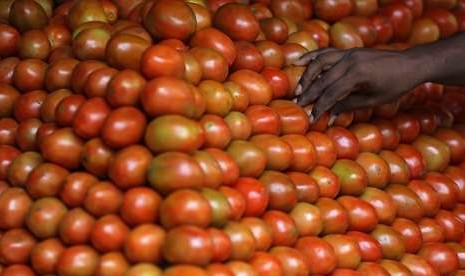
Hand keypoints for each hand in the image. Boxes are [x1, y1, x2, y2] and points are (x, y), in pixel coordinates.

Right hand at [294, 48, 424, 120]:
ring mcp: (348, 53)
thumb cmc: (396, 85)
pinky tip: (299, 61)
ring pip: (319, 62)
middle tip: (299, 106)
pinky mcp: (349, 51)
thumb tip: (330, 116)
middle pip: (322, 79)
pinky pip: (326, 52)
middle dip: (309, 94)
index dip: (320, 107)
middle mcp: (350, 61)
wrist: (410, 64)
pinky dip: (311, 57)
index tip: (311, 119)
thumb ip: (349, 105)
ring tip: (298, 89)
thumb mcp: (374, 100)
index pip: (331, 93)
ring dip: (307, 76)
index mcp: (357, 75)